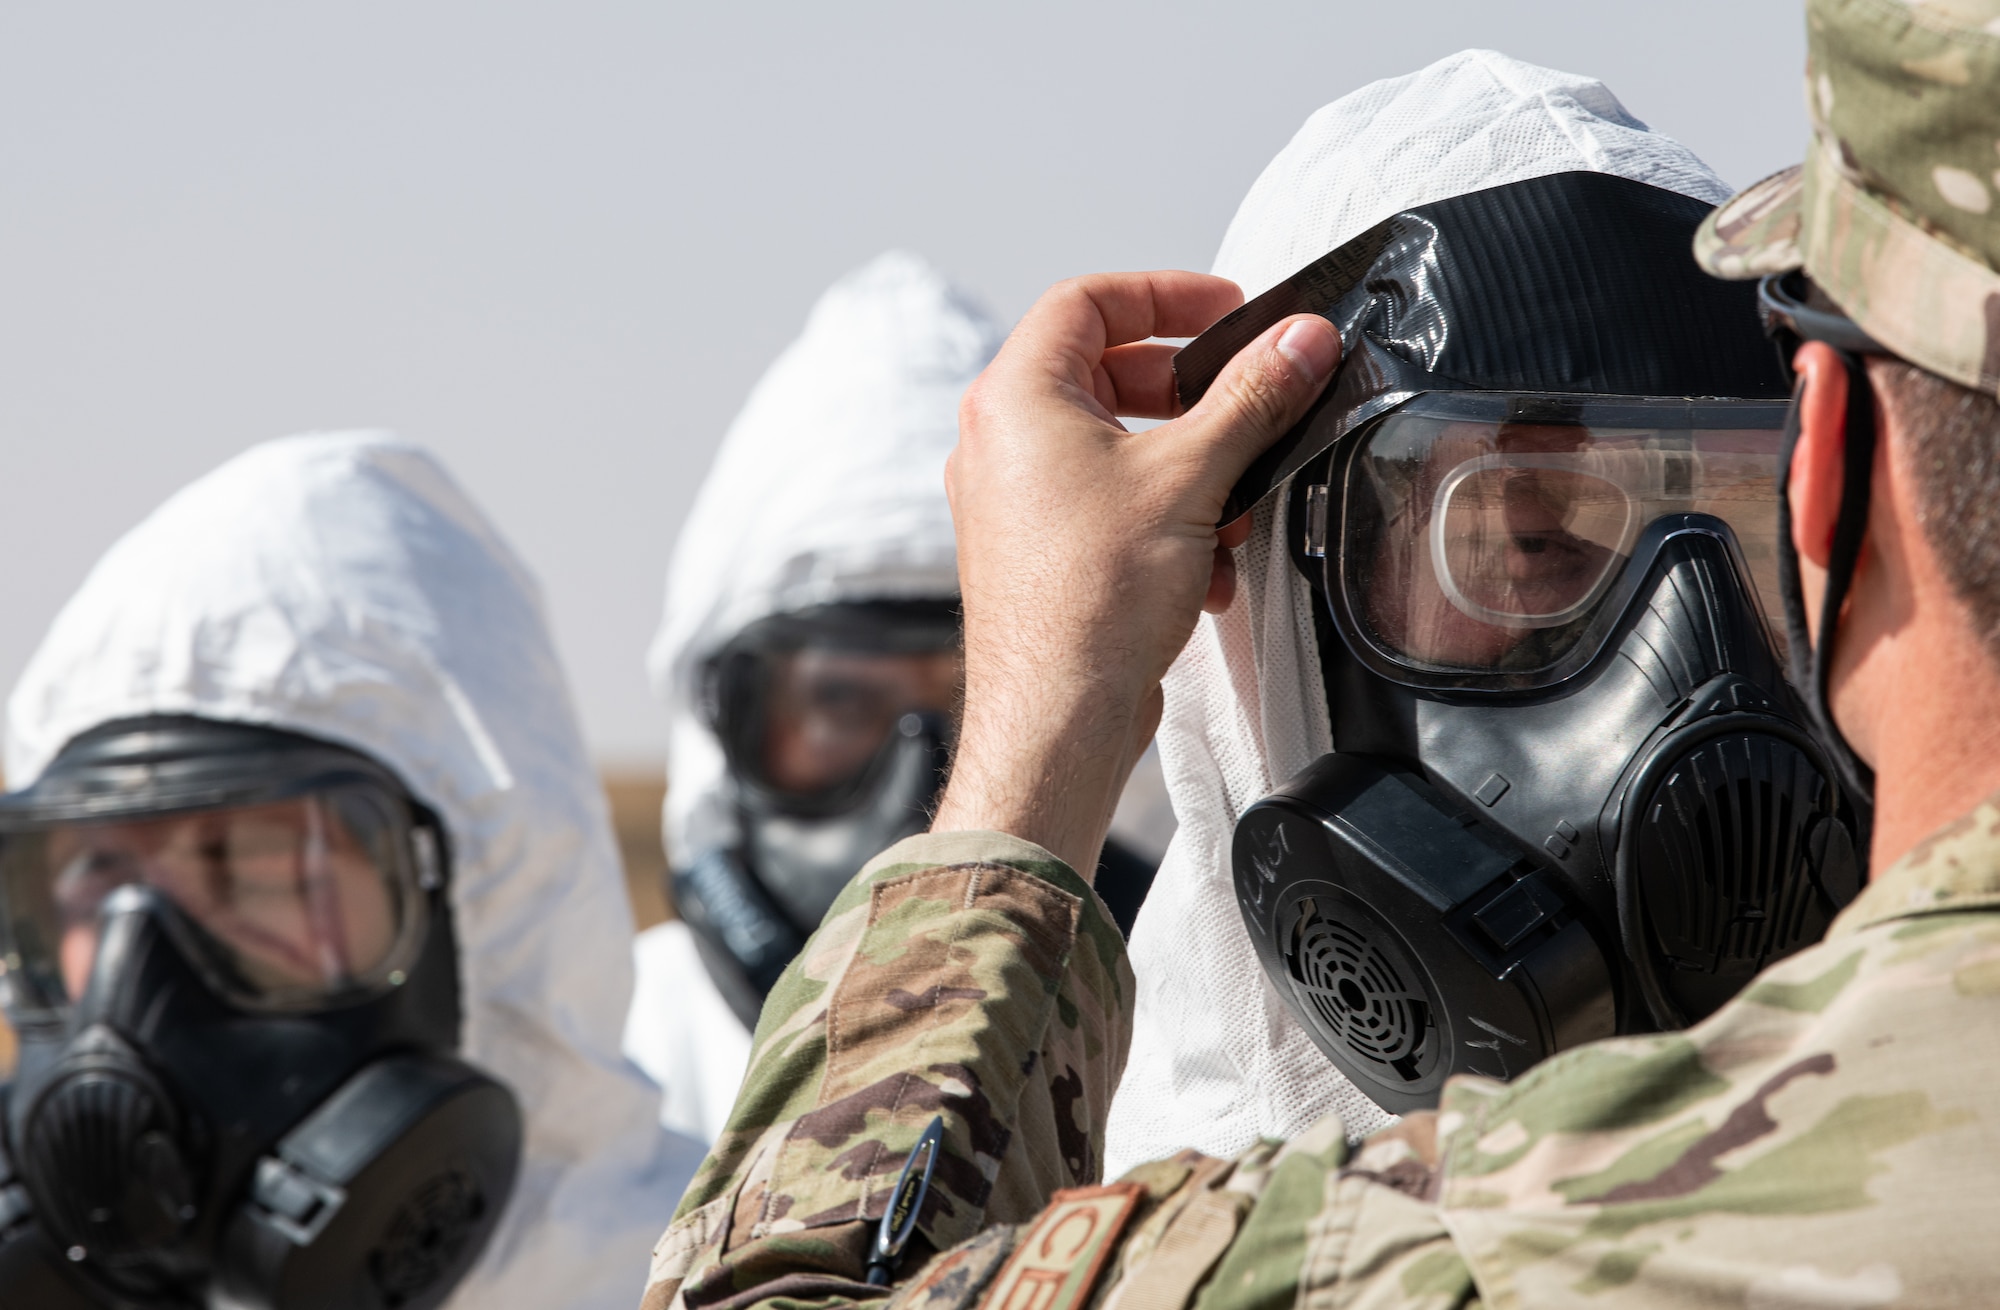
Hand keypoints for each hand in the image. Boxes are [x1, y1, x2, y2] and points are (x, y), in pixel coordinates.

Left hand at [933, 271, 1338, 875]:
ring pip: (1113, 447)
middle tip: (1241, 396)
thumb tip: (1300, 341)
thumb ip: (1252, 397)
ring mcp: (1012, 501)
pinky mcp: (1035, 554)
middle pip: (1101, 371)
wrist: (1058, 716)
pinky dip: (1163, 518)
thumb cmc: (1091, 599)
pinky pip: (1107, 506)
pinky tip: (1206, 565)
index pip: (1087, 301)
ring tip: (1231, 502)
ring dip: (1186, 467)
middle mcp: (999, 442)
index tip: (1227, 309)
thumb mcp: (1193, 476)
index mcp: (1015, 398)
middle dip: (1186, 392)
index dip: (1165, 294)